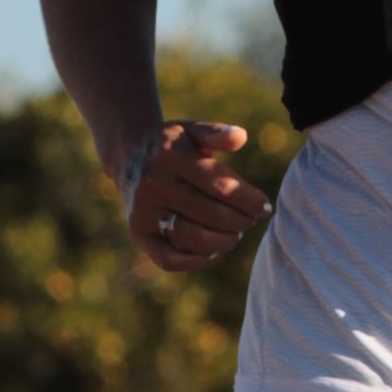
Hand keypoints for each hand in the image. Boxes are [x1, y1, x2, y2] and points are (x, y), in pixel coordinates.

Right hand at [122, 117, 271, 271]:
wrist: (127, 154)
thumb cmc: (172, 144)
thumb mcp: (192, 130)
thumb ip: (216, 132)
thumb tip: (240, 136)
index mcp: (172, 156)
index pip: (221, 185)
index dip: (249, 200)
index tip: (264, 207)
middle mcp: (154, 184)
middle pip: (212, 214)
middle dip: (240, 221)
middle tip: (249, 220)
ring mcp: (144, 210)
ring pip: (195, 239)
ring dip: (224, 242)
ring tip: (234, 233)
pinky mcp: (138, 231)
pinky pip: (169, 260)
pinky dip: (195, 261)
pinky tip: (211, 250)